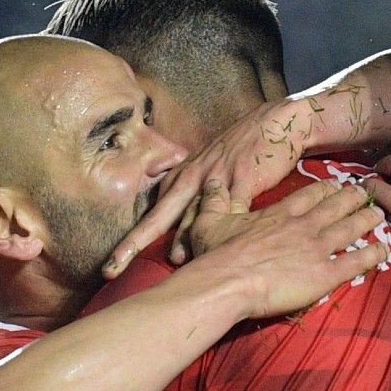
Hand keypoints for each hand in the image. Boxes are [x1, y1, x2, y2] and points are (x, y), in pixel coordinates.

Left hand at [103, 96, 314, 277]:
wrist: (279, 122)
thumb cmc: (244, 148)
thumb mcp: (212, 168)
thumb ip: (197, 199)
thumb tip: (184, 241)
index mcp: (182, 176)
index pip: (153, 214)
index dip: (132, 241)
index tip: (111, 266)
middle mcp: (193, 176)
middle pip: (160, 216)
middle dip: (134, 243)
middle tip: (111, 267)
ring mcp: (217, 177)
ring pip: (195, 215)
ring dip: (185, 241)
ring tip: (173, 262)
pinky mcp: (244, 178)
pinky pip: (234, 208)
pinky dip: (230, 229)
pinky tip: (228, 248)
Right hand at [185, 179, 387, 319]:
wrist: (228, 282)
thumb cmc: (217, 254)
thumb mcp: (209, 221)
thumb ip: (214, 200)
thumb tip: (211, 181)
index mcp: (280, 213)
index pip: (309, 195)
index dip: (326, 189)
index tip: (335, 184)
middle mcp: (304, 225)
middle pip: (336, 206)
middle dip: (353, 198)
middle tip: (365, 193)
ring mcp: (317, 248)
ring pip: (350, 228)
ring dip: (367, 220)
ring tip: (380, 215)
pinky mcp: (325, 274)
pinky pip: (355, 262)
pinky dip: (372, 255)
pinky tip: (384, 251)